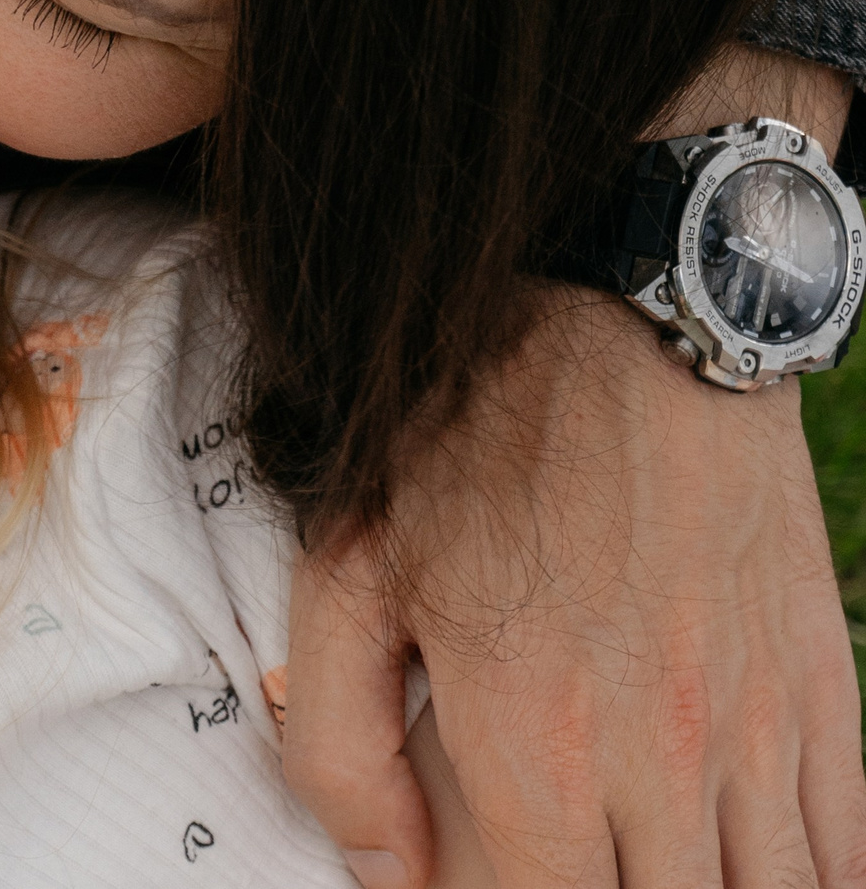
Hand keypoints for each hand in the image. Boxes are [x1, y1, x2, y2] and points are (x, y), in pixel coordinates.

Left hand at [283, 289, 864, 888]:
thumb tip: (384, 876)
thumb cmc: (466, 437)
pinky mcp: (823, 687)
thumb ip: (341, 744)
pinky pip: (845, 845)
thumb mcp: (345, 574)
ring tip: (654, 867)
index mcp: (535, 745)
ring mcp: (759, 729)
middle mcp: (663, 760)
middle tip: (579, 864)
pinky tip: (759, 867)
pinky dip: (810, 877)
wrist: (629, 323)